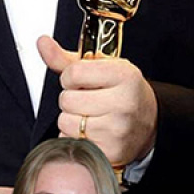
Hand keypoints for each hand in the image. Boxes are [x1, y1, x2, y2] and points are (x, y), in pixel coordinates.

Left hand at [37, 35, 157, 170]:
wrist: (151, 124)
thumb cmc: (124, 94)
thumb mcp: (103, 70)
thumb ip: (68, 60)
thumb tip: (42, 42)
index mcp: (124, 76)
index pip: (73, 73)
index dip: (71, 78)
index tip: (84, 83)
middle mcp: (124, 103)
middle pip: (67, 100)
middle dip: (72, 101)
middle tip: (90, 103)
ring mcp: (118, 130)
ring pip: (66, 122)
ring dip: (72, 121)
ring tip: (91, 119)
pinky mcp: (112, 151)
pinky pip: (72, 142)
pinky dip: (76, 139)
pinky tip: (93, 134)